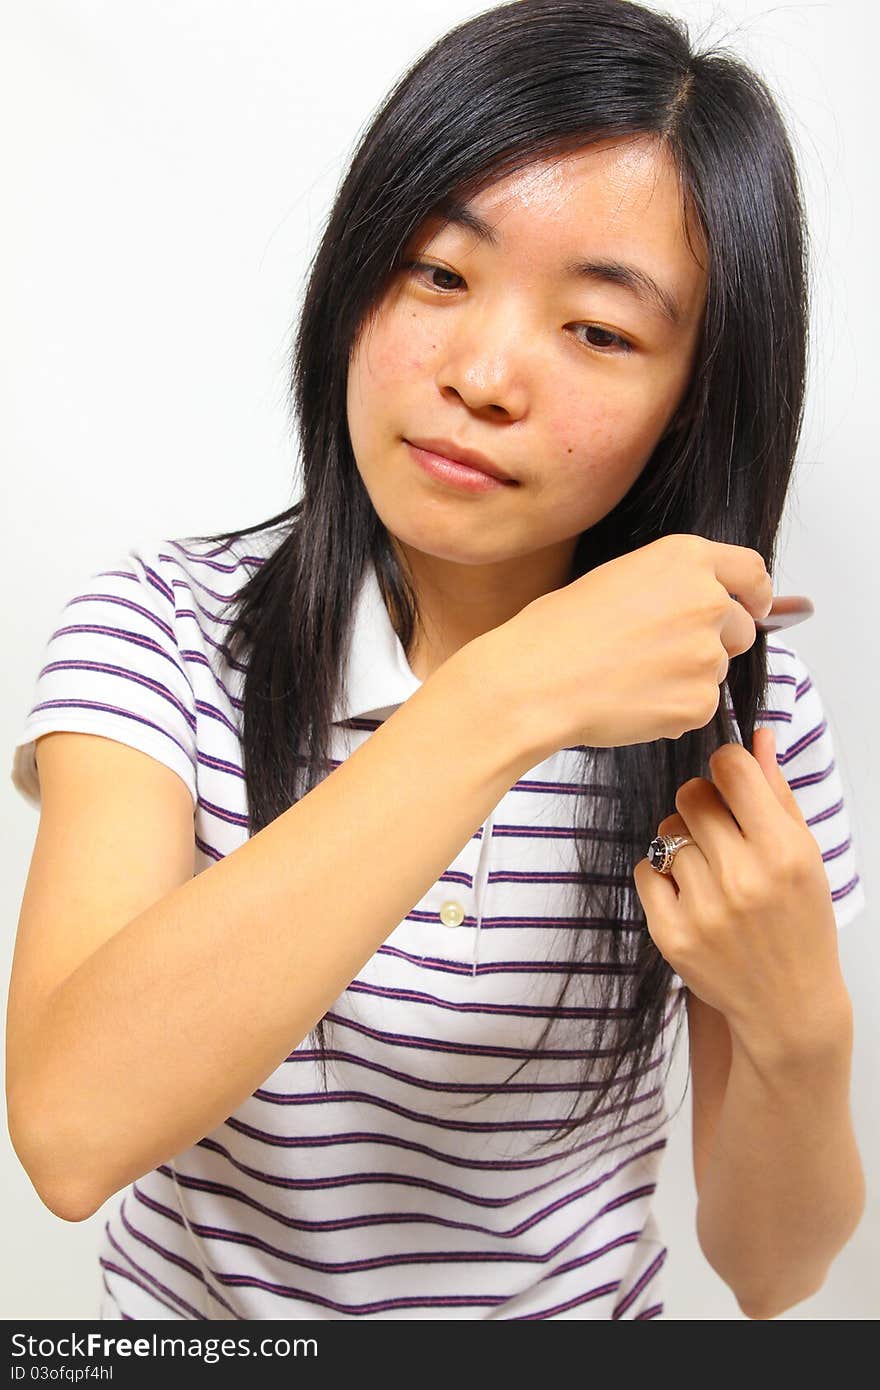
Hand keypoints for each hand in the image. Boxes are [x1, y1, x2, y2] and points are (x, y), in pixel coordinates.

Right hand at [489, 533, 773, 753]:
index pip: (751, 571)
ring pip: (715, 670)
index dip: (756, 594)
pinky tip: (630, 703)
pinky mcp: (700, 702)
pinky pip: (698, 708)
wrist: (533, 682)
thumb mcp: (619, 578)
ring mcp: (707, 654)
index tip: (755, 608)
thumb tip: (703, 607)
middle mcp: (707, 600)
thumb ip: (672, 586)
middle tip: (663, 657)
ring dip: (686, 678)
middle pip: (741, 628)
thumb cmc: (557, 630)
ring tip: (630, 679)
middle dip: (715, 643)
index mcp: (685, 559)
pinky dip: (672, 711)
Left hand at [632, 728, 846, 1058]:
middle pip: (690, 795)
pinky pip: (644, 871)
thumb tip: (757, 736)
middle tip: (718, 832)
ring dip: (682, 843)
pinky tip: (690, 894)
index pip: (732, 770)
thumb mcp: (805, 855)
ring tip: (709, 870)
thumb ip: (776, 793)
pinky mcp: (671, 935)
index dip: (726, 766)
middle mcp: (744, 878)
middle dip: (701, 804)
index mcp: (784, 851)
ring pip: (665, 833)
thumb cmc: (799, 921)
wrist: (789, 1004)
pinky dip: (660, 876)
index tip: (729, 782)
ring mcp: (704, 909)